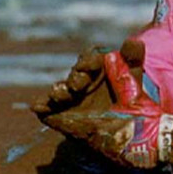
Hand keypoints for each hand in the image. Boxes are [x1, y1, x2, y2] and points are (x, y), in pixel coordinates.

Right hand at [36, 39, 167, 167]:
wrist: (124, 131)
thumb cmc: (130, 99)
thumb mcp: (134, 79)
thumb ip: (133, 60)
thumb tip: (135, 42)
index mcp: (95, 69)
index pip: (88, 60)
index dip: (88, 61)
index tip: (89, 65)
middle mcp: (79, 81)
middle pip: (74, 76)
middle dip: (75, 78)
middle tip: (79, 84)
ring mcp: (68, 98)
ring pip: (60, 91)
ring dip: (58, 92)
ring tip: (60, 95)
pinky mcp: (59, 114)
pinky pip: (47, 109)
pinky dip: (41, 107)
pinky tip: (37, 107)